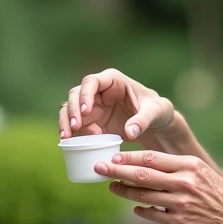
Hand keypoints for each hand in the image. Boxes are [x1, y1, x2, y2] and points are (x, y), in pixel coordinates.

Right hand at [60, 69, 175, 142]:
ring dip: (66, 122)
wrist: (156, 123)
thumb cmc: (157, 110)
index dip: (85, 94)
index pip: (92, 81)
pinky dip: (71, 132)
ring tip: (68, 137)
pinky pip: (75, 124)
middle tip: (76, 128)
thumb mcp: (155, 112)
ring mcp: (93, 106)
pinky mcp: (92, 121)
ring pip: (70, 109)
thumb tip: (130, 132)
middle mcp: (99, 91)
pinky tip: (71, 143)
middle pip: (76, 94)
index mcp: (113, 80)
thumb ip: (143, 120)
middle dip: (72, 110)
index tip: (86, 111)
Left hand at [95, 150, 222, 223]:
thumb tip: (149, 165)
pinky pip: (153, 214)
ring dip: (123, 191)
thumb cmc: (221, 195)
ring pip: (143, 195)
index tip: (114, 156)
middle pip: (142, 173)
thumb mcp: (203, 172)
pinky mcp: (180, 223)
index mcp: (189, 166)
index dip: (129, 157)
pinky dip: (140, 210)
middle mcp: (184, 182)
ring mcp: (181, 203)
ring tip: (112, 187)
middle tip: (100, 168)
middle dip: (117, 170)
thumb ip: (178, 168)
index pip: (152, 157)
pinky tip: (134, 207)